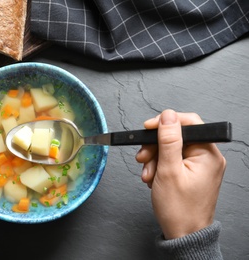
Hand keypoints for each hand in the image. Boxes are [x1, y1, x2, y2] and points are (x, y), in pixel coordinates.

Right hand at [136, 109, 225, 238]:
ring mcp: (199, 165)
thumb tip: (167, 116)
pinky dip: (159, 166)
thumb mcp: (168, 171)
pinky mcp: (191, 172)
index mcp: (208, 154)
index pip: (189, 123)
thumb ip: (168, 141)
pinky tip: (153, 178)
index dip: (165, 122)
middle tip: (143, 158)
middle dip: (155, 146)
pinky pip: (172, 160)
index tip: (147, 128)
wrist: (183, 234)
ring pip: (171, 148)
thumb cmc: (179, 209)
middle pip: (177, 136)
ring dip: (154, 159)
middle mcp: (207, 157)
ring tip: (148, 175)